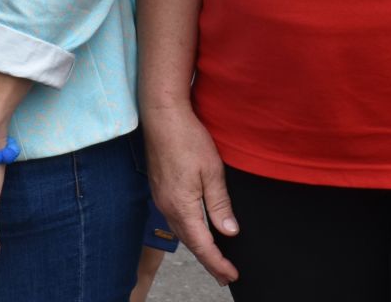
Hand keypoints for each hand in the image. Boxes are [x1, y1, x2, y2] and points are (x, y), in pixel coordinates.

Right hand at [141, 102, 239, 283]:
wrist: (162, 116)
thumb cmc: (187, 139)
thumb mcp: (212, 171)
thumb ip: (219, 204)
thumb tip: (229, 231)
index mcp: (182, 206)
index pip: (202, 245)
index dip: (218, 263)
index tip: (231, 275)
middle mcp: (167, 207)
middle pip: (189, 243)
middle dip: (208, 261)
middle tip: (224, 274)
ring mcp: (161, 198)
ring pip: (181, 232)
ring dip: (197, 247)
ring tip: (213, 257)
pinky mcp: (159, 189)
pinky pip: (175, 219)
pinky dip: (188, 231)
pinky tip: (196, 229)